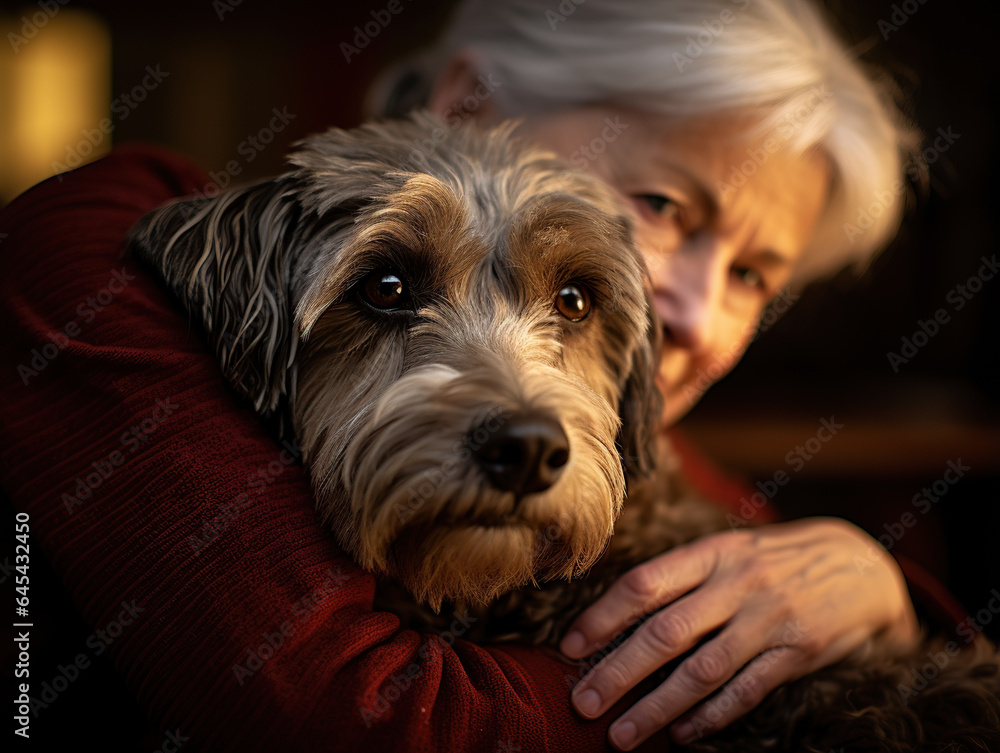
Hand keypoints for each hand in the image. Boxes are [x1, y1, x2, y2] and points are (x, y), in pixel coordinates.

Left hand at [559, 517, 919, 749]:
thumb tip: (617, 614)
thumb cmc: (774, 560)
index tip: (570, 647)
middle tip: (582, 703)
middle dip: (618, 672)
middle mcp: (737, 584)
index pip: (644, 584)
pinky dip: (710, 716)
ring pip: (701, 671)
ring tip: (621, 735)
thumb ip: (682, 578)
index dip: (603, 617)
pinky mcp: (796, 653)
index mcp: (712, 554)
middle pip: (665, 633)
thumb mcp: (729, 550)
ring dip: (656, 707)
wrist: (860, 565)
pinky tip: (681, 735)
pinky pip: (746, 691)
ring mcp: (768, 619)